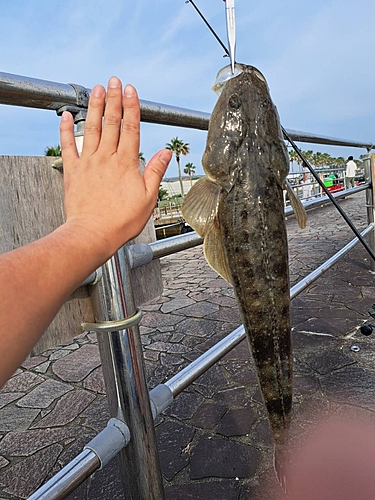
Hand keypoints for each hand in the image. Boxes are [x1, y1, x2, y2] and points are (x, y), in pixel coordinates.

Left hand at [60, 76, 170, 260]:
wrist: (94, 233)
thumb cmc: (121, 220)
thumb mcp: (148, 198)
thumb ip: (155, 171)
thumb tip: (165, 152)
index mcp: (126, 163)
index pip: (130, 128)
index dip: (131, 107)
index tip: (131, 90)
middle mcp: (106, 158)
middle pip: (111, 122)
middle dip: (113, 99)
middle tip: (114, 81)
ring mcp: (88, 162)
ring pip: (91, 128)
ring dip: (94, 107)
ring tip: (96, 89)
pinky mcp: (73, 170)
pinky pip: (68, 145)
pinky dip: (66, 129)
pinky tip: (66, 116)